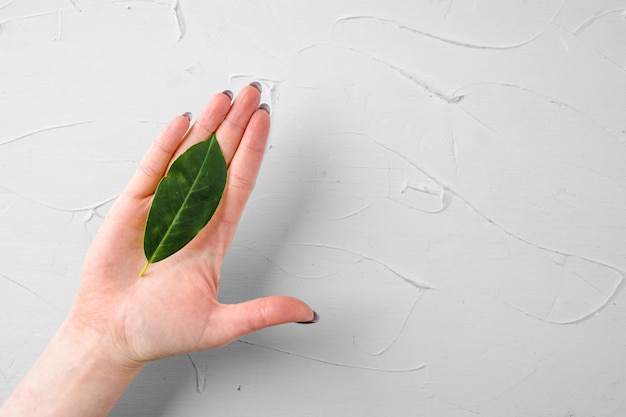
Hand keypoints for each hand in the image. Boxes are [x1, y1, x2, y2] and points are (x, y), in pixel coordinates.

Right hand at [72, 84, 315, 363]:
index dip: (253, 151)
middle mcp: (193, 216)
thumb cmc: (161, 331)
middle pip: (220, 161)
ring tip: (223, 97)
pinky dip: (167, 145)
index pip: (240, 184)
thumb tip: (308, 313)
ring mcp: (163, 209)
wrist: (113, 337)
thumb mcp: (221, 325)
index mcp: (215, 237)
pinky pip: (152, 169)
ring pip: (189, 158)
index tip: (264, 120)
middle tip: (251, 92)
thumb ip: (264, 312)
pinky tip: (184, 122)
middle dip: (236, 125)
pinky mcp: (133, 208)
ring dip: (207, 127)